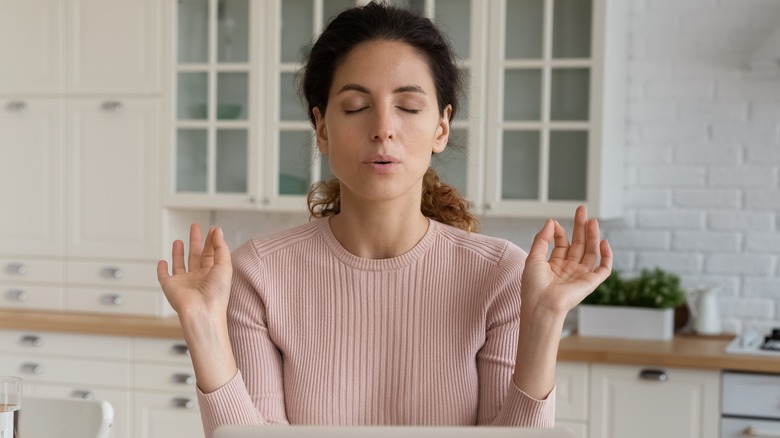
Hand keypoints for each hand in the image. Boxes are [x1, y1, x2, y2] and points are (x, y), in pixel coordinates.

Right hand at [157, 224, 232, 319]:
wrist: (202, 312)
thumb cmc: (217, 293)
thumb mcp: (225, 266)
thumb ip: (221, 247)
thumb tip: (217, 231)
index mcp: (212, 273)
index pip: (212, 253)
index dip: (212, 241)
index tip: (213, 229)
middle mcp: (198, 278)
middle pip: (196, 255)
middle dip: (195, 241)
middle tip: (195, 227)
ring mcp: (184, 282)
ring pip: (180, 264)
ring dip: (179, 253)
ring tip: (179, 241)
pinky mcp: (170, 286)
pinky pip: (164, 276)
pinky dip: (162, 269)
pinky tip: (162, 262)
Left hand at [521, 205, 611, 320]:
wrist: (541, 306)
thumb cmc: (533, 286)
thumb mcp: (533, 257)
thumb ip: (542, 239)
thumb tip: (551, 221)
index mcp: (554, 266)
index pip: (562, 244)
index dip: (559, 232)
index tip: (554, 224)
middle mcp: (568, 270)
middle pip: (578, 244)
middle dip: (580, 227)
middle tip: (582, 209)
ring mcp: (580, 275)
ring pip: (590, 252)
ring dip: (592, 236)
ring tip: (592, 221)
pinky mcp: (591, 282)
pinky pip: (604, 268)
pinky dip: (607, 255)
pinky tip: (604, 242)